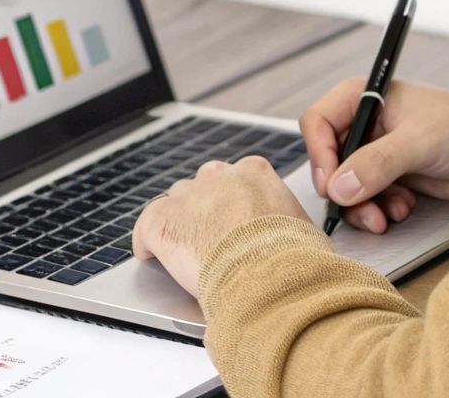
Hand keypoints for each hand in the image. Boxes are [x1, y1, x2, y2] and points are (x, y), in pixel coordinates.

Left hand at [131, 155, 310, 296]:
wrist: (267, 276)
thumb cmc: (293, 259)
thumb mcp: (303, 229)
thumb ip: (287, 222)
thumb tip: (294, 238)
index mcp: (255, 173)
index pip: (237, 176)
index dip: (233, 201)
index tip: (235, 219)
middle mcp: (218, 177)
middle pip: (203, 185)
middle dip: (205, 208)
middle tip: (212, 237)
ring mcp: (188, 198)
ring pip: (175, 204)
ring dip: (180, 224)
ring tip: (186, 252)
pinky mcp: (163, 221)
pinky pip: (146, 227)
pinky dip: (147, 242)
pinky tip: (151, 255)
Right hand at [300, 78, 448, 232]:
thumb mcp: (417, 142)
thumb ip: (376, 163)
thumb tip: (338, 188)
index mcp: (362, 98)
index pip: (317, 123)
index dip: (319, 155)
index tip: (332, 185)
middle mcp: (363, 123)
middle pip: (329, 160)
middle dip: (343, 190)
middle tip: (360, 209)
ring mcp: (375, 151)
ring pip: (346, 185)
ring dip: (362, 206)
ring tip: (384, 218)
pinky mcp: (389, 176)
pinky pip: (368, 198)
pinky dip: (380, 209)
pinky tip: (404, 208)